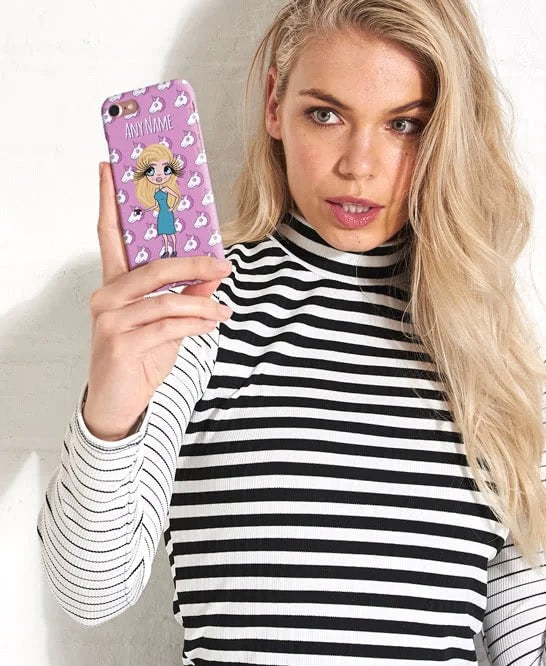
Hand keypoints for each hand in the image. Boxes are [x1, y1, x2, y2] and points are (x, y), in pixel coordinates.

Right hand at [82, 161, 232, 440]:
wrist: (119, 402)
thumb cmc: (140, 356)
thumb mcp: (166, 324)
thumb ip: (184, 298)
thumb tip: (211, 277)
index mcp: (113, 284)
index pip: (107, 235)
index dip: (109, 201)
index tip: (109, 168)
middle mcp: (105, 296)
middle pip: (154, 268)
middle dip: (195, 265)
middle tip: (225, 266)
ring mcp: (109, 320)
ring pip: (166, 300)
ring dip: (203, 305)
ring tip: (225, 311)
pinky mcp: (120, 343)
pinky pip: (169, 326)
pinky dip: (197, 324)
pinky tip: (214, 323)